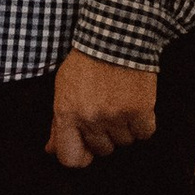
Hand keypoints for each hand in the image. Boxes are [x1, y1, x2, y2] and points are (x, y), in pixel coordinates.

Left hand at [48, 48, 156, 168]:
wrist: (116, 36)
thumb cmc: (87, 62)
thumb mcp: (64, 89)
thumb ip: (58, 123)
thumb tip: (50, 150)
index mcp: (67, 113)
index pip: (70, 158)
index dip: (81, 157)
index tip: (87, 149)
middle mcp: (91, 118)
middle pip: (103, 150)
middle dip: (105, 134)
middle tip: (107, 111)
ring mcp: (116, 116)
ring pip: (125, 142)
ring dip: (125, 127)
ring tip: (122, 103)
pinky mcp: (140, 110)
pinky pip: (144, 133)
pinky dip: (143, 123)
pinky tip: (137, 105)